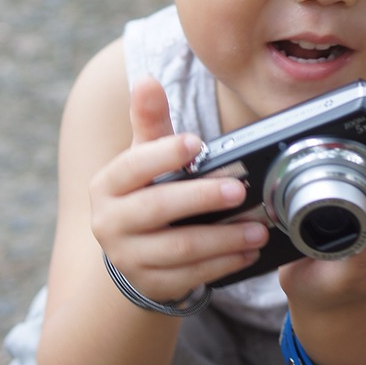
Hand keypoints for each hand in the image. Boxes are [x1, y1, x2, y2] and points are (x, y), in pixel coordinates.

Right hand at [89, 77, 267, 301]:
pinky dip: (223, 264)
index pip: (132, 165)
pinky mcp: (150, 284)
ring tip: (257, 229)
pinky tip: (248, 253)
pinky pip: (190, 276)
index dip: (164, 153)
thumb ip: (150, 121)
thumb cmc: (146, 192)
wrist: (133, 252)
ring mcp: (128, 257)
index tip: (198, 143)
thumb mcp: (145, 157)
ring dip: (223, 239)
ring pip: (179, 248)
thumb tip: (147, 80)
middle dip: (202, 198)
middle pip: (158, 208)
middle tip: (240, 190)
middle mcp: (109, 222)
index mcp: (108, 185)